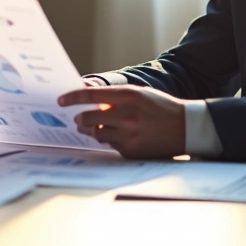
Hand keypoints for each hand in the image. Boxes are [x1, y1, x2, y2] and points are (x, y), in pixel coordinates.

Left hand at [58, 85, 186, 158]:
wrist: (184, 128)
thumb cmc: (160, 108)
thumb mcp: (139, 95)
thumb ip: (115, 98)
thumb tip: (90, 101)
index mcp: (128, 96)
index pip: (91, 96)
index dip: (72, 98)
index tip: (61, 100)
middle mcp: (126, 116)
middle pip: (88, 118)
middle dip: (80, 119)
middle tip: (78, 119)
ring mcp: (128, 135)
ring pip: (96, 133)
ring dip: (92, 130)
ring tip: (95, 127)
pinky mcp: (131, 151)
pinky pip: (110, 145)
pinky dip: (110, 140)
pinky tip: (118, 135)